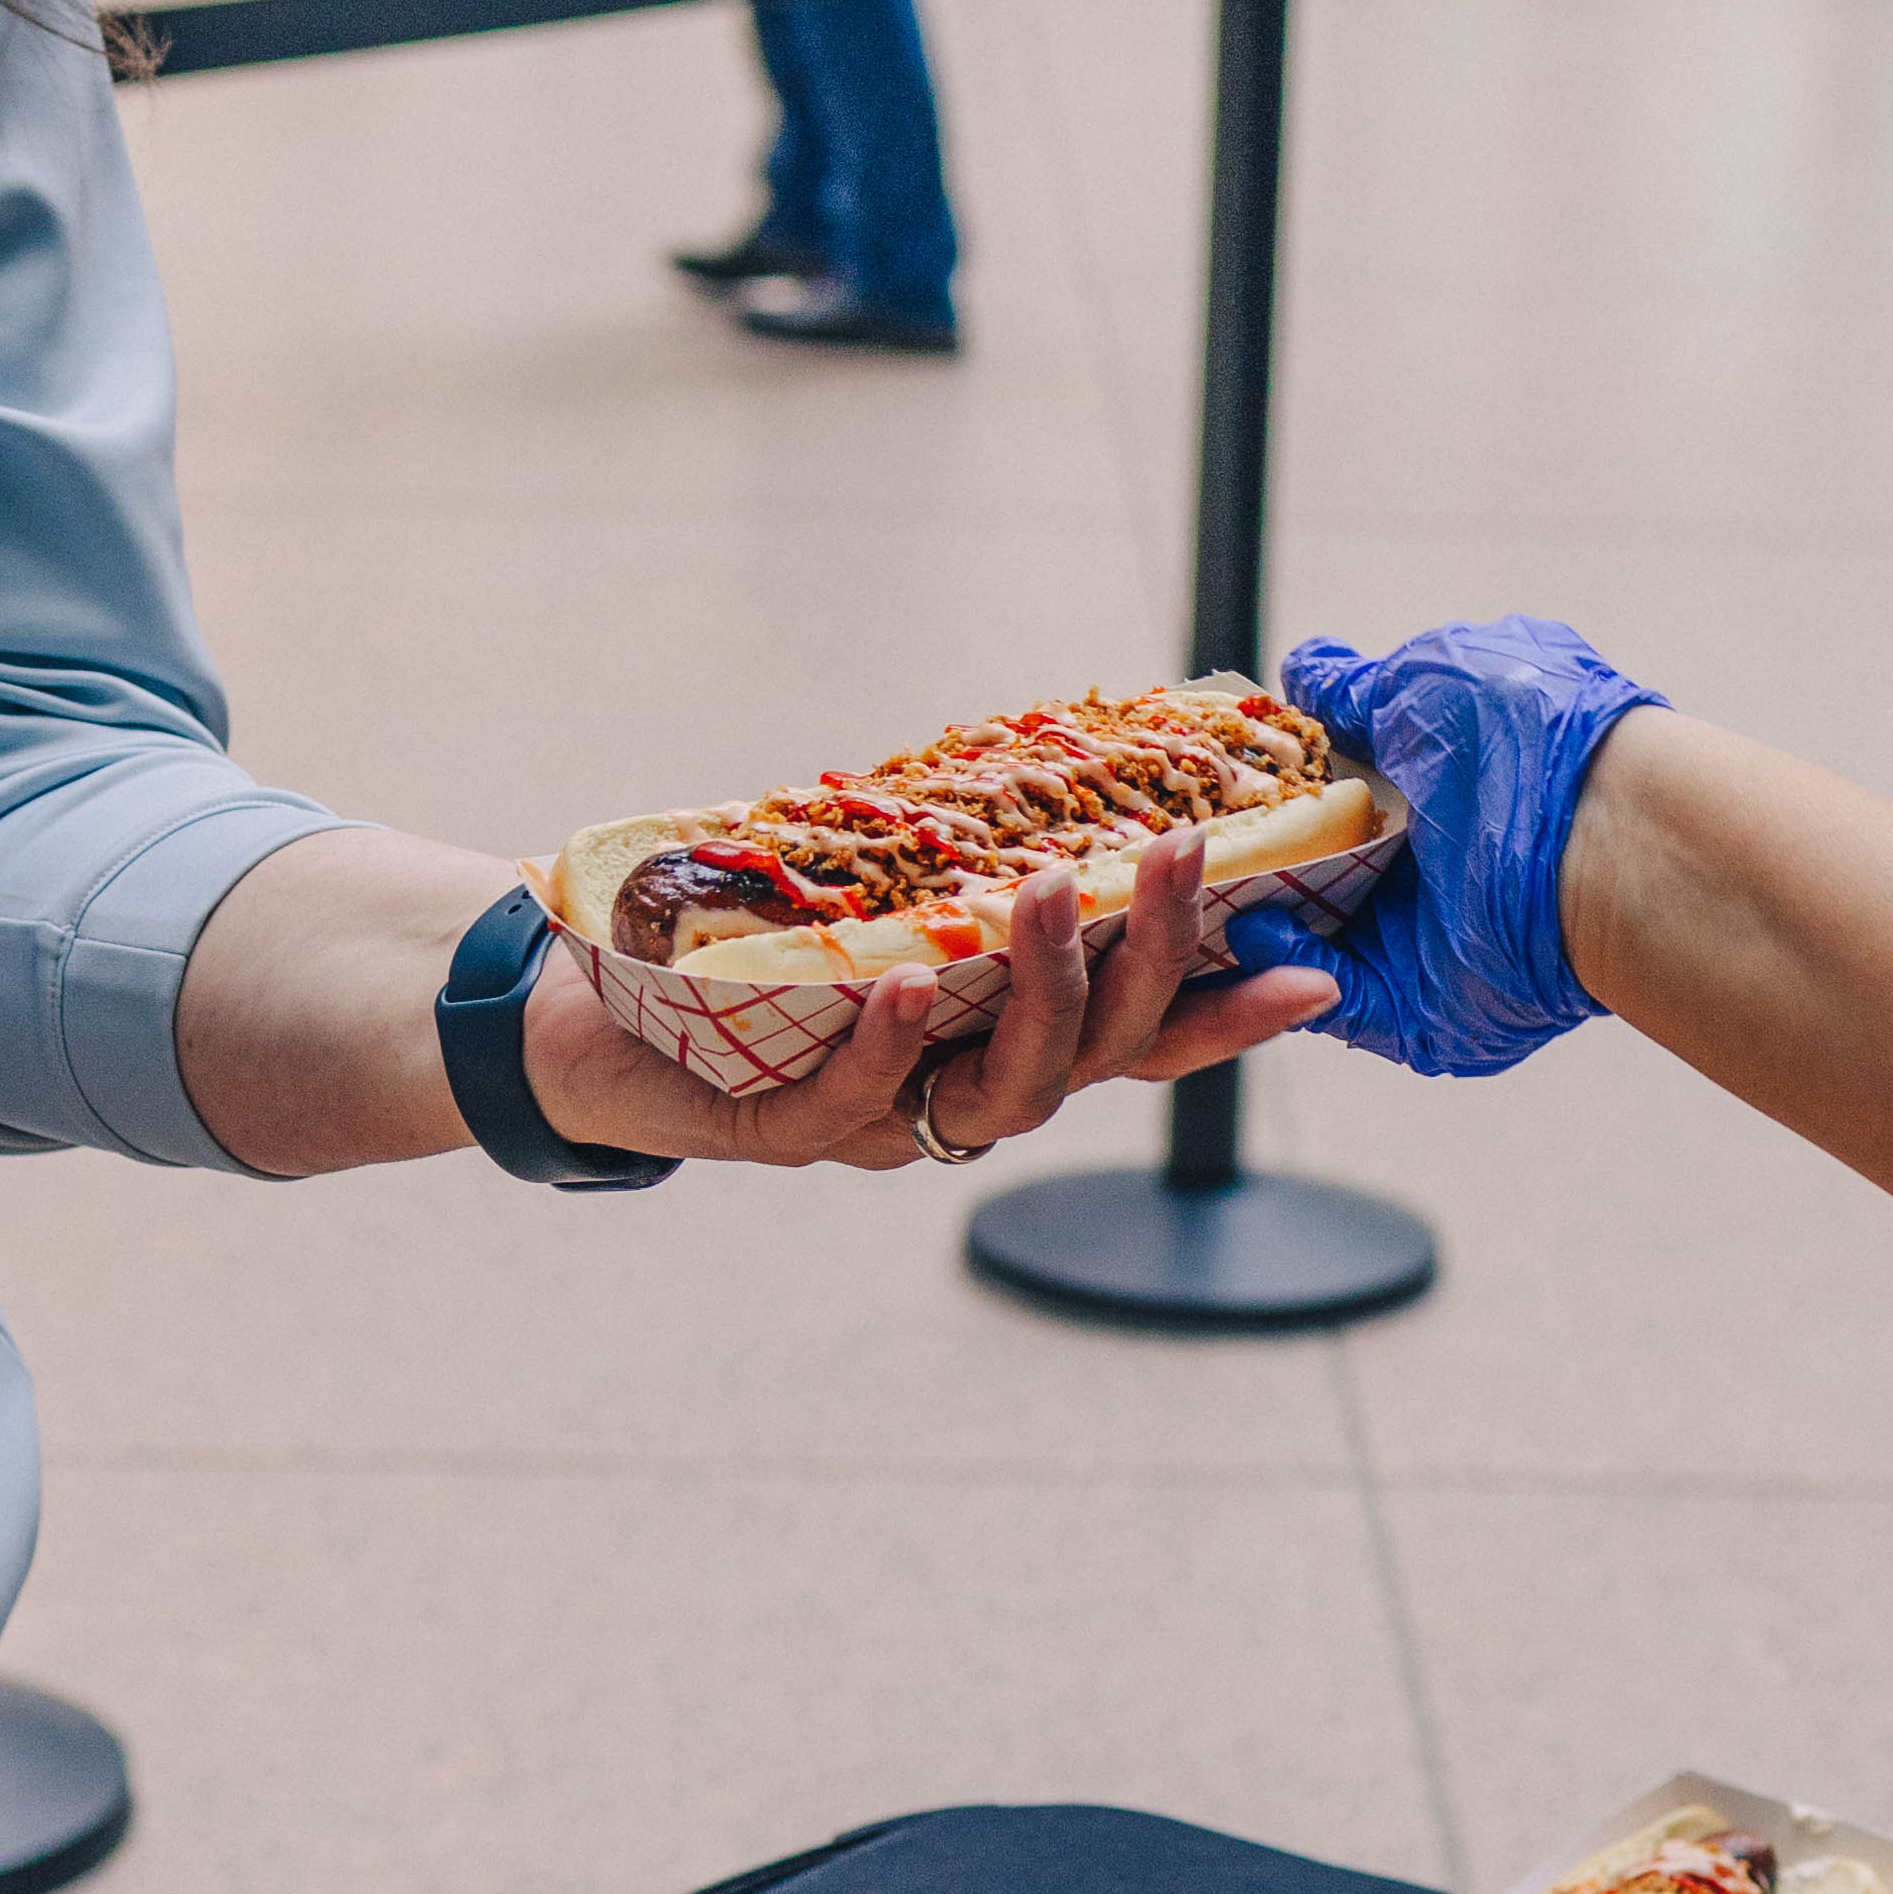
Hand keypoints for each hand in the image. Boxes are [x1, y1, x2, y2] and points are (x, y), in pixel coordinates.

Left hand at [517, 830, 1330, 1171]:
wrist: (577, 1021)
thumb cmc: (734, 953)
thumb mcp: (865, 895)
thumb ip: (951, 862)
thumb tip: (1044, 763)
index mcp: (994, 1042)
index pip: (1138, 1039)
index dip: (1224, 1017)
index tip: (1315, 974)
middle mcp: (955, 1095)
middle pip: (1092, 1059)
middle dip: (1146, 961)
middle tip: (1176, 858)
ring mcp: (877, 1124)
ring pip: (1000, 1093)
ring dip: (1040, 992)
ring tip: (1054, 893)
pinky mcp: (779, 1130)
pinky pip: (855, 1104)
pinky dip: (892, 1046)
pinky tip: (913, 985)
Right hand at [1232, 618, 1667, 1076]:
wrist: (1603, 840)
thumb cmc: (1523, 738)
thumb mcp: (1426, 679)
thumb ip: (1354, 690)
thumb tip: (1306, 672)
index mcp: (1435, 787)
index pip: (1330, 798)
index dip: (1268, 793)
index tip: (1208, 785)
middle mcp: (1430, 868)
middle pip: (1310, 875)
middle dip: (1247, 864)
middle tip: (1185, 845)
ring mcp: (1424, 944)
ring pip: (1308, 944)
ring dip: (1253, 920)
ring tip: (1205, 890)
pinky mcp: (1420, 1013)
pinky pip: (1336, 999)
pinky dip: (1290, 970)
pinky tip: (1260, 931)